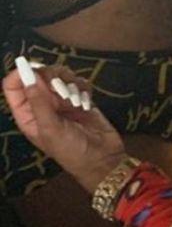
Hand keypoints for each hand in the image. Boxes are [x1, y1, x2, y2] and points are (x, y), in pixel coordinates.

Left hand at [3, 60, 126, 193]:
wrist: (103, 159)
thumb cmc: (72, 151)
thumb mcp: (51, 128)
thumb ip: (38, 101)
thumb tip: (27, 75)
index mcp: (27, 114)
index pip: (14, 86)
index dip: (20, 74)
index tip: (32, 67)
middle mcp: (42, 105)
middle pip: (39, 76)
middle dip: (51, 77)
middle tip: (62, 89)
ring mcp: (62, 101)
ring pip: (60, 75)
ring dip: (70, 83)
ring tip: (76, 100)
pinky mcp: (80, 98)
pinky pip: (79, 82)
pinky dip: (83, 88)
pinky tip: (86, 103)